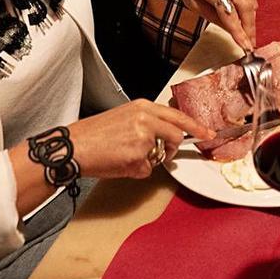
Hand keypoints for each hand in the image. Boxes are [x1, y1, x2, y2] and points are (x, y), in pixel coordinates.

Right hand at [67, 99, 212, 178]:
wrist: (72, 147)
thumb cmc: (93, 134)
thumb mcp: (124, 117)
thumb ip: (147, 123)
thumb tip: (164, 137)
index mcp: (143, 107)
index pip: (177, 115)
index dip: (195, 126)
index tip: (207, 133)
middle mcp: (146, 119)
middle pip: (176, 135)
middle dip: (173, 147)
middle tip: (169, 153)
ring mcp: (144, 138)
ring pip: (160, 155)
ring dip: (148, 160)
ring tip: (125, 156)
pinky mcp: (138, 156)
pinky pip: (147, 169)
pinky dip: (136, 171)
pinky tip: (119, 164)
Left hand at [159, 0, 255, 49]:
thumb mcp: (195, 6)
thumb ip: (215, 19)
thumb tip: (233, 32)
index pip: (231, 14)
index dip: (239, 33)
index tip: (246, 46)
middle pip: (246, 8)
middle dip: (250, 28)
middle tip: (251, 43)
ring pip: (251, 2)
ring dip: (251, 20)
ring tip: (247, 34)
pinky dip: (248, 9)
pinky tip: (244, 19)